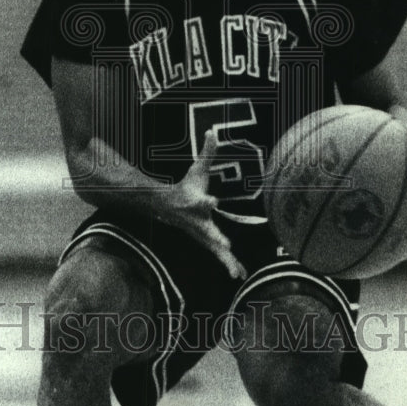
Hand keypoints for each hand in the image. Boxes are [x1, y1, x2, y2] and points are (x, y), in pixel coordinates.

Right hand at [161, 131, 246, 279]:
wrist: (167, 207)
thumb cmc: (187, 187)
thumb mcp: (196, 169)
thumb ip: (207, 152)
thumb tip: (212, 130)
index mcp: (196, 203)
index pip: (202, 202)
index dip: (207, 202)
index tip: (213, 202)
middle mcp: (198, 221)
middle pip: (208, 231)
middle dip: (217, 239)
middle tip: (226, 246)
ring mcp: (201, 234)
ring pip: (214, 249)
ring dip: (226, 261)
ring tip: (237, 272)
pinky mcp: (205, 242)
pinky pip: (218, 255)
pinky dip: (228, 264)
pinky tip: (239, 274)